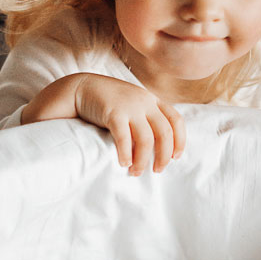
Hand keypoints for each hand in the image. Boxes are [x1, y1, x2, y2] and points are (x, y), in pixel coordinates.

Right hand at [22, 73, 184, 174]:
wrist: (81, 87)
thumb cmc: (107, 102)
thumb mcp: (132, 105)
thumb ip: (145, 118)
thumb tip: (158, 147)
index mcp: (152, 100)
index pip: (176, 120)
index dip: (180, 141)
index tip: (176, 158)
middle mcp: (145, 102)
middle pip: (165, 133)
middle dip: (164, 155)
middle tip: (157, 170)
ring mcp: (130, 106)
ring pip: (147, 139)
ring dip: (143, 160)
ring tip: (136, 172)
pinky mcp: (113, 112)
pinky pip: (124, 138)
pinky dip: (125, 153)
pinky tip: (123, 163)